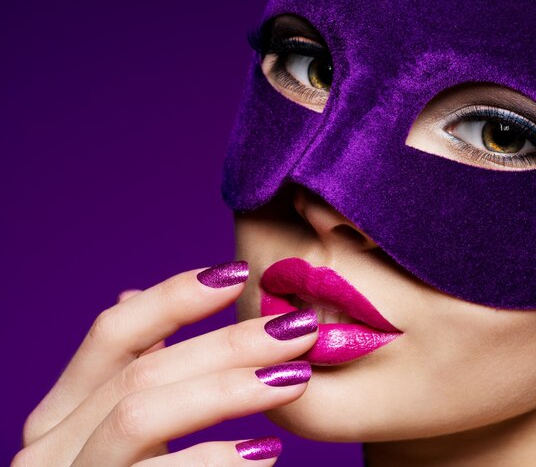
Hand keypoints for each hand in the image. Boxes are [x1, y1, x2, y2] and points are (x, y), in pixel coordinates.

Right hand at [12, 261, 317, 465]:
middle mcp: (51, 443)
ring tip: (294, 378)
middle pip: (144, 370)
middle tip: (298, 329)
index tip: (238, 274)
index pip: (113, 331)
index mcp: (63, 409)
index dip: (174, 296)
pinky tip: (266, 451)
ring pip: (143, 415)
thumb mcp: (127, 428)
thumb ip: (127, 369)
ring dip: (228, 391)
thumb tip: (131, 291)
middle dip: (228, 343)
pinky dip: (217, 462)